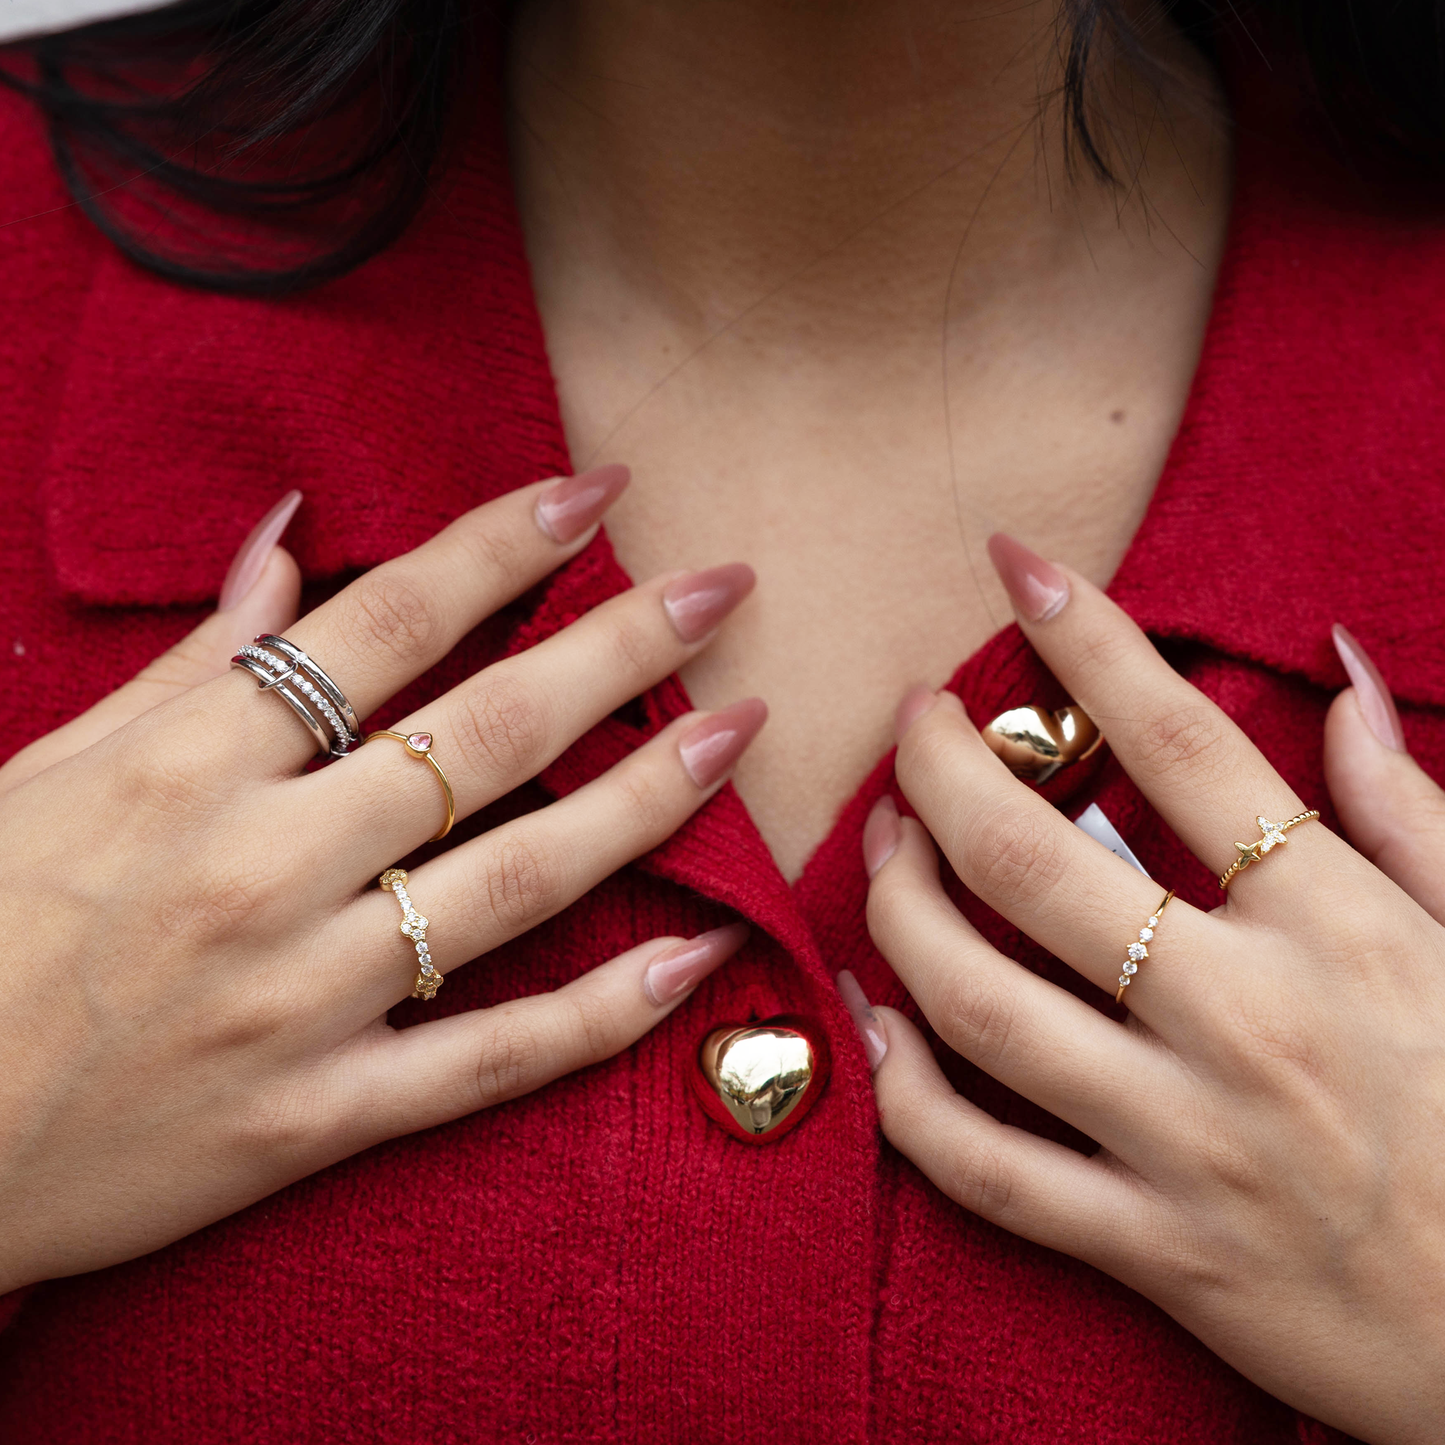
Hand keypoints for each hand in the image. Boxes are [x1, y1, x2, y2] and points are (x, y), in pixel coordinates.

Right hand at [0, 468, 760, 1293]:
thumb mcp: (48, 771)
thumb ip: (186, 665)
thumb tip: (284, 545)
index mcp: (187, 765)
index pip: (381, 623)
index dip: (501, 548)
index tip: (595, 495)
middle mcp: (261, 867)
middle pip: (483, 735)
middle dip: (617, 647)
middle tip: (720, 589)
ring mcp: (299, 997)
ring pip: (517, 883)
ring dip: (646, 801)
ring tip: (738, 733)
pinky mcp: (315, 1116)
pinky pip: (489, 1058)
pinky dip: (604, 1011)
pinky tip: (702, 955)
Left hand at [856, 535, 1444, 1443]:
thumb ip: (1410, 806)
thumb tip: (1336, 673)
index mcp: (1340, 929)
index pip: (1185, 747)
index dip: (1088, 637)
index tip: (1015, 565)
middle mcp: (1250, 1023)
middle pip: (1032, 865)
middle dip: (939, 770)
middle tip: (913, 722)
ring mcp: (1189, 1143)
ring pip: (979, 1008)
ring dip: (896, 909)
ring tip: (880, 846)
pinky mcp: (1154, 1251)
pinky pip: (984, 1168)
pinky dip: (905, 1092)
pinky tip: (873, 1015)